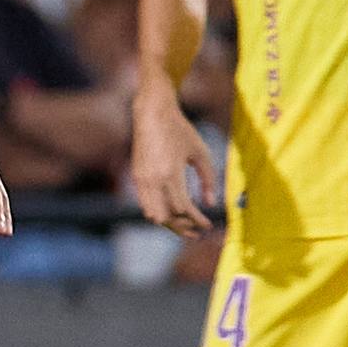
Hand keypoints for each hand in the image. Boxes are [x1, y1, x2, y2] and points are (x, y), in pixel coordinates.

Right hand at [130, 94, 218, 236]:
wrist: (151, 114)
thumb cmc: (180, 131)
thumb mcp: (201, 153)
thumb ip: (208, 179)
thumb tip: (211, 204)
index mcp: (171, 173)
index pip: (184, 209)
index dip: (197, 220)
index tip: (208, 225)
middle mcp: (153, 180)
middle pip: (167, 217)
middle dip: (183, 227)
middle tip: (197, 232)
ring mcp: (141, 180)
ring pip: (154, 214)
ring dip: (170, 223)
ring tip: (185, 226)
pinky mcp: (136, 178)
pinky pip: (146, 204)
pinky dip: (159, 212)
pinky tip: (172, 212)